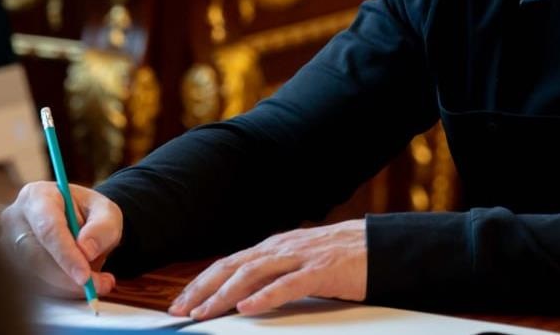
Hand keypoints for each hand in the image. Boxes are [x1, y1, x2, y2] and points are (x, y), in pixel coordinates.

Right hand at [0, 181, 122, 297]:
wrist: (75, 220)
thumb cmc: (89, 213)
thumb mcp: (106, 212)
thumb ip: (103, 227)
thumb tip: (86, 251)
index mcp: (36, 196)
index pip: (48, 228)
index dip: (66, 255)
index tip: (84, 276)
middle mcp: (14, 219)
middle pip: (37, 256)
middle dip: (69, 276)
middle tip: (100, 284)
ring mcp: (7, 244)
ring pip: (35, 276)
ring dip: (67, 285)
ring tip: (98, 280)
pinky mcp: (10, 265)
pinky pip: (34, 286)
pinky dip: (60, 290)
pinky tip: (79, 283)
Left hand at [170, 219, 366, 319]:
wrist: (380, 246)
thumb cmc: (341, 257)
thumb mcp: (300, 261)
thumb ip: (275, 272)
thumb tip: (245, 292)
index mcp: (276, 246)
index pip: (230, 262)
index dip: (203, 281)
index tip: (182, 300)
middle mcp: (282, 248)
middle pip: (233, 266)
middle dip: (203, 288)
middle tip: (179, 309)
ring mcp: (300, 257)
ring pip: (253, 273)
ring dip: (224, 294)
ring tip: (204, 312)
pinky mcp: (320, 272)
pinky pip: (287, 284)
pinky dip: (265, 296)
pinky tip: (247, 308)